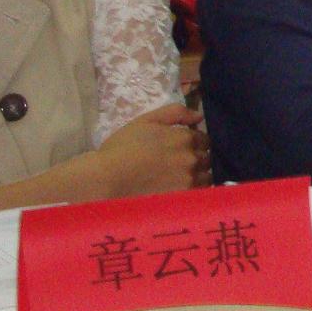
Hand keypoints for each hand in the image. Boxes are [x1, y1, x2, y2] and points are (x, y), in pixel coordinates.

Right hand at [93, 105, 210, 197]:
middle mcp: (191, 158)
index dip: (194, 144)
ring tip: (178, 179)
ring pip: (205, 176)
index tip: (181, 149)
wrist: (106, 179)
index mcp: (185, 137)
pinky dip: (193, 190)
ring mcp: (188, 179)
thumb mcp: (146, 120)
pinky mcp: (182, 198)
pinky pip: (198, 193)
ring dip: (197, 176)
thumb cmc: (122, 148)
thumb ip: (175, 112)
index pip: (204, 140)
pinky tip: (178, 190)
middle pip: (206, 158)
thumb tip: (198, 116)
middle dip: (197, 159)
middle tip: (178, 165)